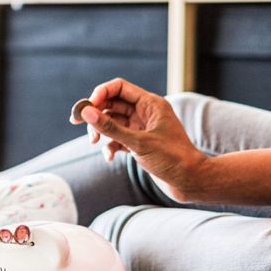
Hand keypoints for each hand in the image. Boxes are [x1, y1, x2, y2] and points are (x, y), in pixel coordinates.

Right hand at [79, 78, 208, 200]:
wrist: (191, 182)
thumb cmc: (173, 160)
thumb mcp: (139, 143)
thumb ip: (110, 127)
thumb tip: (86, 112)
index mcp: (150, 104)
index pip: (119, 88)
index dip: (100, 94)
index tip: (86, 108)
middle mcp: (145, 113)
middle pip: (112, 104)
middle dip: (96, 115)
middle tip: (79, 124)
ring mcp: (141, 128)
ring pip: (112, 122)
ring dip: (101, 131)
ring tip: (95, 142)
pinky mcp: (139, 144)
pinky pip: (117, 138)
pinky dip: (110, 145)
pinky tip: (109, 157)